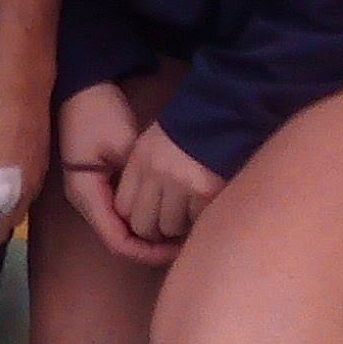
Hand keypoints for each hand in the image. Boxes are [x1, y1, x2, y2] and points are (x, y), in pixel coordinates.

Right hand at [57, 81, 179, 266]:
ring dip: (147, 236)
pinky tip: (163, 215)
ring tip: (177, 234)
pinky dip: (142, 219)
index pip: (118, 241)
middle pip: (119, 241)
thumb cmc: (100, 114)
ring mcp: (92, 194)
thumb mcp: (124, 146)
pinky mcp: (101, 185)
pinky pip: (121, 214)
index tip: (176, 248)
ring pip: (120, 230)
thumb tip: (169, 212)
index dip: (147, 252)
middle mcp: (86, 202)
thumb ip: (141, 181)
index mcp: (87, 195)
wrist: (84, 87)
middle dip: (150, 248)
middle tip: (183, 244)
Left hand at [112, 121, 223, 248]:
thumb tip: (135, 213)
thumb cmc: (185, 129)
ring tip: (188, 210)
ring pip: (171, 227)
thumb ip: (142, 175)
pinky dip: (200, 217)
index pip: (123, 207)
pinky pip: (197, 221)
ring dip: (179, 225)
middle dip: (155, 229)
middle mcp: (157, 174)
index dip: (134, 216)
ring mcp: (182, 185)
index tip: (146, 217)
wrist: (220, 114)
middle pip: (143, 225)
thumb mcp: (151, 143)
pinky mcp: (207, 193)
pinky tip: (204, 203)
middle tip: (167, 222)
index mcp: (140, 161)